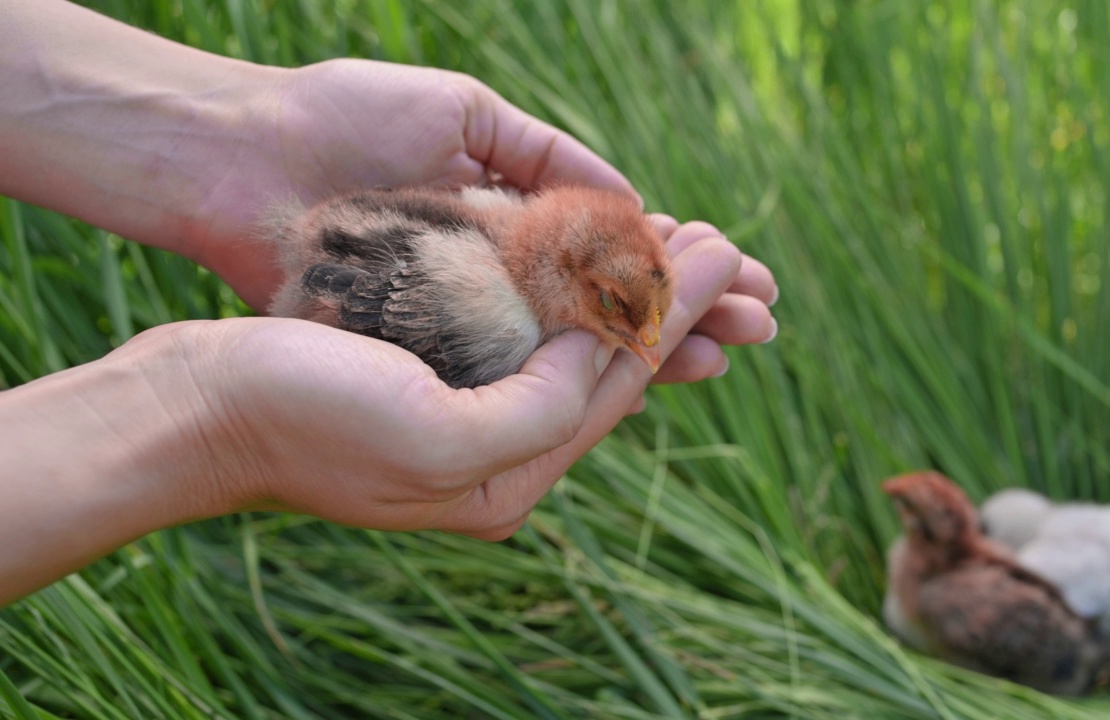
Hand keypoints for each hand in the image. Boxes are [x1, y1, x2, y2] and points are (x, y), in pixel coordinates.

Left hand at [2, 0, 776, 383]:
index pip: (618, 251)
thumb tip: (635, 202)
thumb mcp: (466, 112)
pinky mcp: (430, 348)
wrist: (240, 156)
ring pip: (579, 345)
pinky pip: (520, 366)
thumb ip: (549, 156)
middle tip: (762, 327)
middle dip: (689, 313)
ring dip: (655, 350)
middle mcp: (501, 276)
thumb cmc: (342, 117)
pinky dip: (580, 371)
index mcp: (512, 217)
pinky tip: (641, 374)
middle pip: (613, 305)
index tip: (748, 277)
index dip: (682, 266)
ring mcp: (470, 317)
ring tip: (724, 355)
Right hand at [150, 224, 743, 537]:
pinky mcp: (428, 375)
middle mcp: (493, 454)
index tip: (727, 255)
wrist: (192, 405)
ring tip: (676, 241)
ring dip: (620, 290)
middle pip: (601, 370)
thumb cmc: (302, 418)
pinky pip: (515, 328)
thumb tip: (608, 364)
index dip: (675, 317)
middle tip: (728, 246)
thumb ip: (541, 413)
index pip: (613, 389)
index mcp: (505, 481)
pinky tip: (587, 255)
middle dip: (667, 306)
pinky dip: (559, 289)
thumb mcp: (436, 436)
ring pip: (564, 346)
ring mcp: (460, 414)